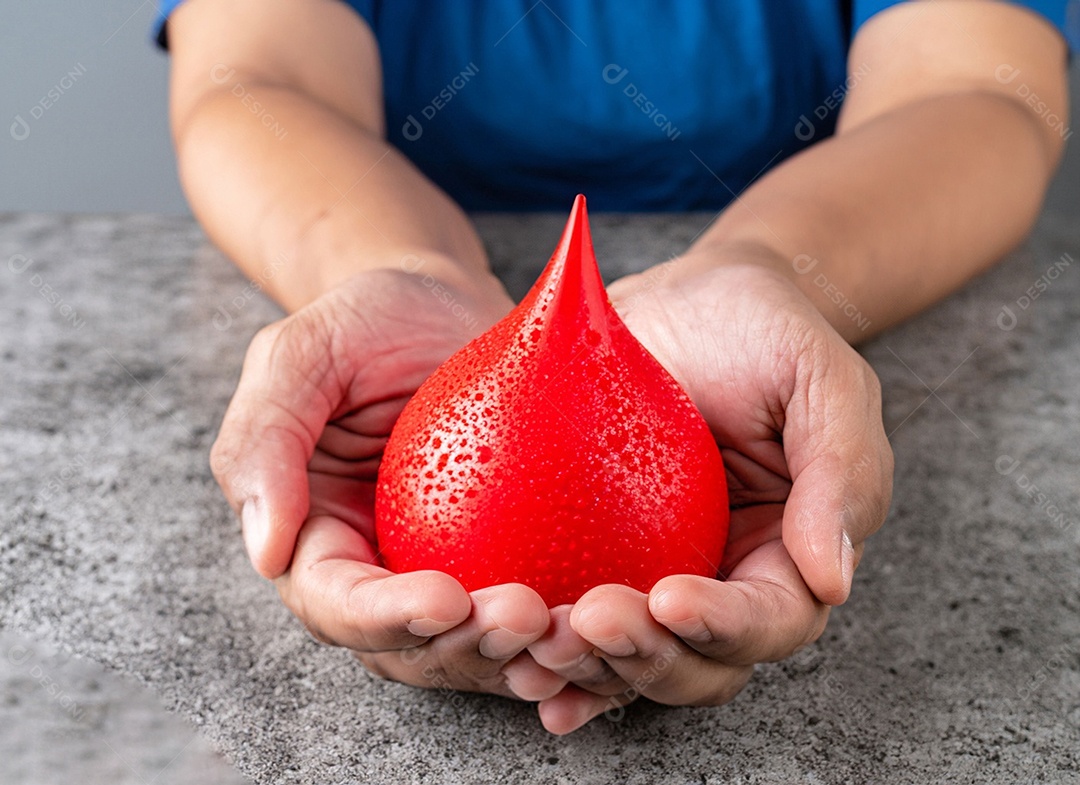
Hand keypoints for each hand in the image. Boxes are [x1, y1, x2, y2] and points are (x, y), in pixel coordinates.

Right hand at [210, 264, 565, 700]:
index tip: (446, 600)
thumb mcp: (299, 354)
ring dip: (515, 654)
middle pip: (408, 645)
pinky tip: (592, 627)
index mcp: (315, 532)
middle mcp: (374, 567)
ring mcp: (441, 567)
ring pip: (470, 647)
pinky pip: (524, 615)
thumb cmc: (366, 321)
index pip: (334, 601)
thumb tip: (266, 550)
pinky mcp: (500, 559)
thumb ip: (265, 438)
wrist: (441, 305)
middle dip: (463, 647)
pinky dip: (553, 636)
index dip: (384, 616)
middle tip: (525, 618)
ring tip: (564, 631)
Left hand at [528, 254, 893, 731]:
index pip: (772, 620)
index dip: (724, 627)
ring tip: (539, 649)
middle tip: (589, 620)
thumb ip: (844, 473)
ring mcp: (654, 572)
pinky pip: (577, 627)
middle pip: (696, 663)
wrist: (687, 299)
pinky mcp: (595, 558)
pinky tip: (520, 672)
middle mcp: (723, 578)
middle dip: (645, 658)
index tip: (669, 598)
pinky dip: (554, 663)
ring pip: (632, 661)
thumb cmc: (764, 330)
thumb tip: (834, 581)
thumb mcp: (824, 380)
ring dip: (589, 669)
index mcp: (789, 551)